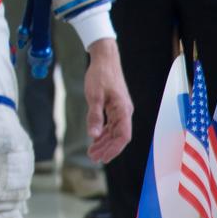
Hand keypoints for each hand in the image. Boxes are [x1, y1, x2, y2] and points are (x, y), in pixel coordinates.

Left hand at [85, 38, 132, 163]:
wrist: (105, 59)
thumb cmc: (100, 75)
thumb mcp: (94, 96)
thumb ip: (94, 116)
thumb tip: (93, 135)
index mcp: (123, 110)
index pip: (123, 136)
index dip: (113, 149)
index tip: (102, 158)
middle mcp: (125, 112)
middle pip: (119, 137)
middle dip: (106, 149)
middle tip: (93, 158)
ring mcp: (121, 109)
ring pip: (115, 131)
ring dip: (104, 142)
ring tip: (92, 151)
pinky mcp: (115, 106)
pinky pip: (112, 124)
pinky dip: (104, 132)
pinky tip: (95, 138)